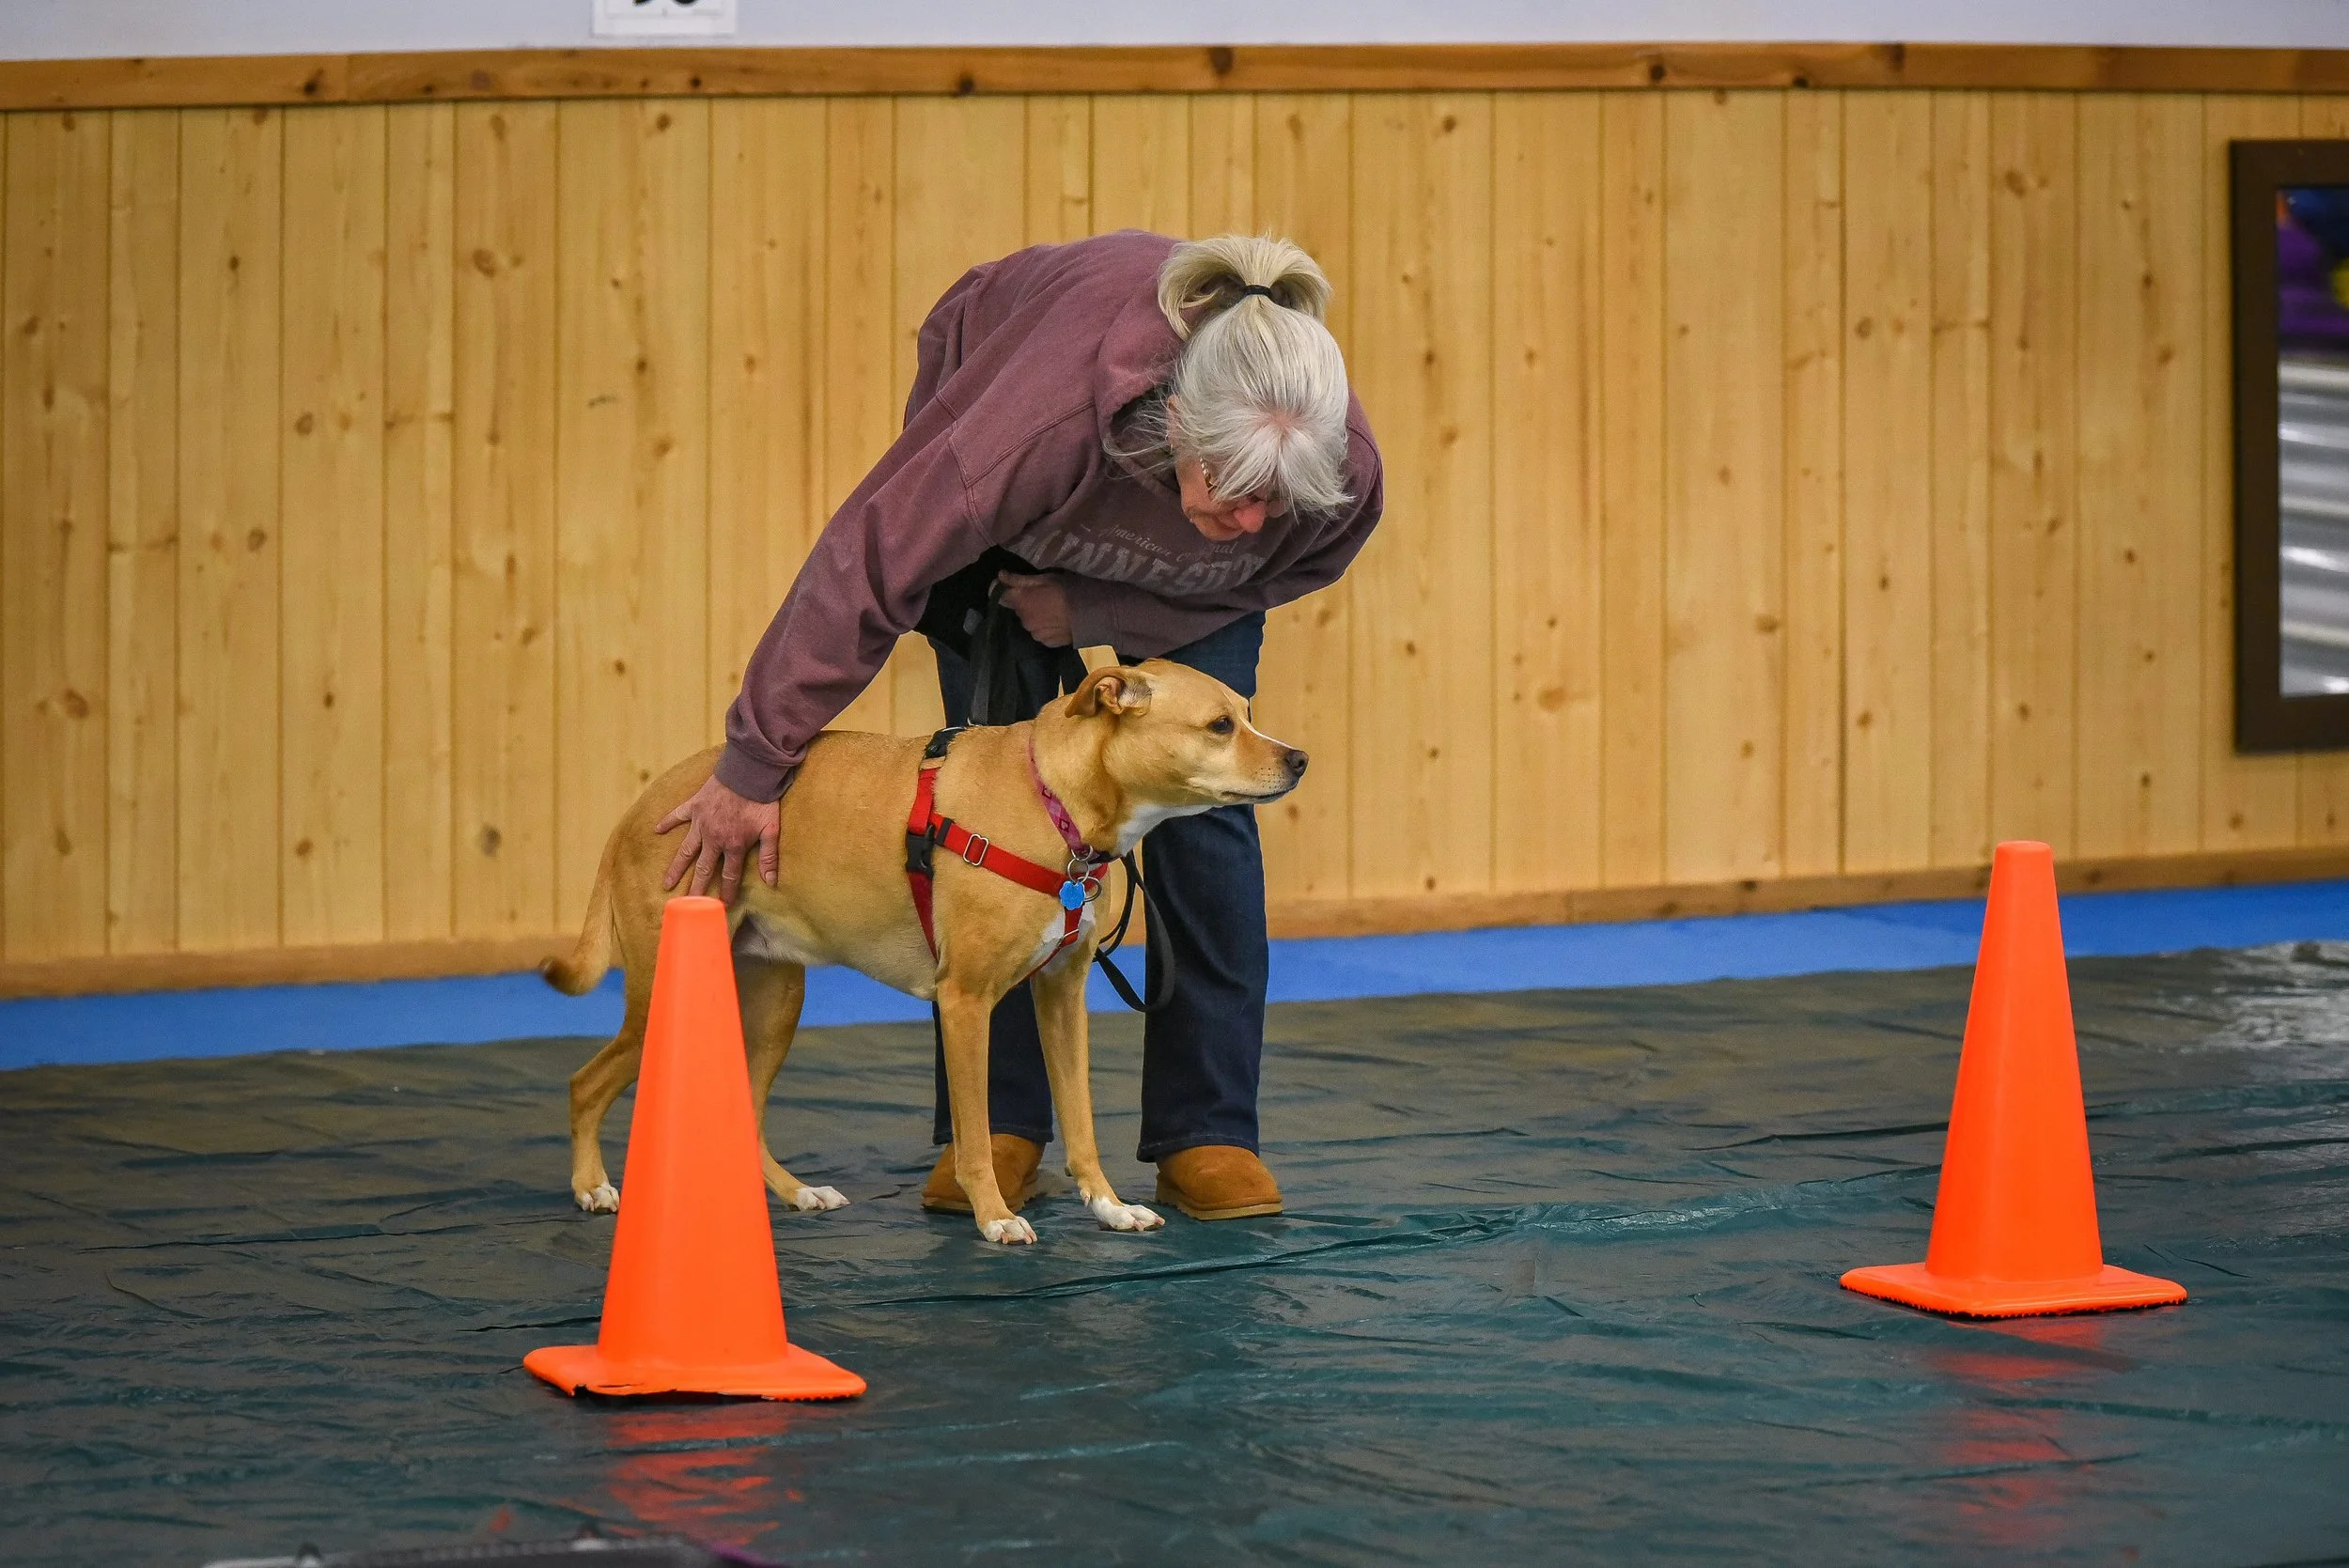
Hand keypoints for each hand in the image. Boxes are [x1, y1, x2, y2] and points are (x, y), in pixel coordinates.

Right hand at [655, 774, 779, 902]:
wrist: (748, 772)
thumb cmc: (762, 800)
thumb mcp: (771, 829)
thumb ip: (770, 857)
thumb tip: (771, 882)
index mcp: (734, 845)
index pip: (730, 875)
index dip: (728, 892)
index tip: (722, 906)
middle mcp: (714, 838)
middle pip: (704, 868)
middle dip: (696, 888)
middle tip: (686, 904)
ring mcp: (701, 823)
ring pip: (686, 850)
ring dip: (676, 867)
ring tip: (666, 883)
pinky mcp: (694, 806)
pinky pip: (677, 815)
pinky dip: (667, 822)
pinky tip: (656, 830)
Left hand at [997, 571, 1072, 647]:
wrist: (1091, 615)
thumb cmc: (1068, 591)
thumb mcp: (1045, 579)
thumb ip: (1019, 579)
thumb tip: (999, 576)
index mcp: (1020, 602)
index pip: (1001, 596)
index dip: (1005, 589)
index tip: (1012, 584)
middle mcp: (1023, 620)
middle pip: (1017, 609)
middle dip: (1024, 602)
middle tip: (1042, 595)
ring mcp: (1034, 634)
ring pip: (1029, 621)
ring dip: (1035, 615)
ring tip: (1052, 609)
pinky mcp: (1046, 642)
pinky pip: (1040, 632)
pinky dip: (1045, 627)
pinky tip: (1057, 621)